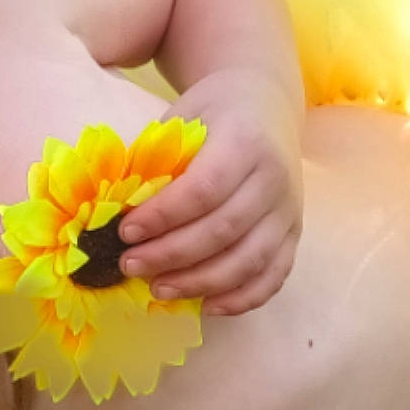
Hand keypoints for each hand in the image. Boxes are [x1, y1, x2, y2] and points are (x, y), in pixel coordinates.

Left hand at [114, 67, 303, 315]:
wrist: (265, 104)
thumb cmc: (211, 114)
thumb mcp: (180, 119)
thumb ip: (154, 160)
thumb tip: (114, 209)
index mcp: (245, 141)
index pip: (203, 189)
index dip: (162, 216)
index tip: (125, 231)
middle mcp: (275, 177)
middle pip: (223, 230)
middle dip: (171, 255)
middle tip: (130, 265)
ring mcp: (290, 209)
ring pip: (249, 260)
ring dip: (200, 283)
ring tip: (158, 289)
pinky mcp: (294, 233)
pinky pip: (273, 275)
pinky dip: (241, 298)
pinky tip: (205, 305)